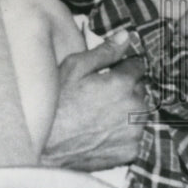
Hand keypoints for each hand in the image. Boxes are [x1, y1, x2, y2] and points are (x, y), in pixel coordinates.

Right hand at [40, 34, 146, 169]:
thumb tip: (126, 36)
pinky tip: (103, 132)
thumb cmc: (57, 105)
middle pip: (140, 89)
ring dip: (126, 110)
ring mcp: (135, 131)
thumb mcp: (74, 69)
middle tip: (100, 95)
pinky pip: (134, 134)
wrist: (47, 149)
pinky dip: (124, 132)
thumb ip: (104, 52)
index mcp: (122, 84)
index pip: (137, 65)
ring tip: (100, 115)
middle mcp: (134, 107)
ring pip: (138, 112)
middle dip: (125, 88)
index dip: (122, 67)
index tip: (109, 73)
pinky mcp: (131, 150)